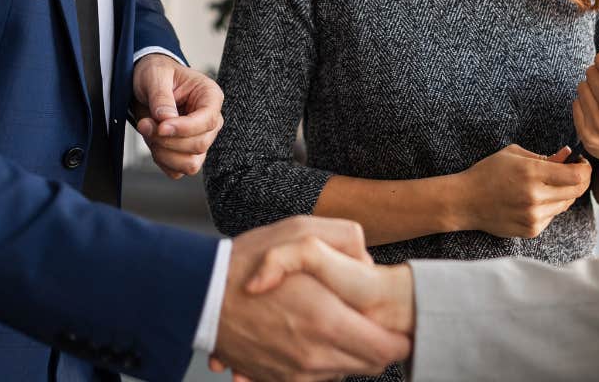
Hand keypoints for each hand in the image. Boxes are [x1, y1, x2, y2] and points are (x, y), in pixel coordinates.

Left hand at [131, 54, 223, 178]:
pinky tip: (152, 142)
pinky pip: (177, 171)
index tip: (161, 126)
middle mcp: (209, 121)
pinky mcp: (186, 154)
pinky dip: (161, 161)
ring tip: (148, 131)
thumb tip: (166, 120)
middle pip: (199, 145)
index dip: (184, 128)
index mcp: (210, 97)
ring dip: (164, 153)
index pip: (208, 121)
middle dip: (168, 140)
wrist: (146, 84)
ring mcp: (199, 139)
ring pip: (191, 164)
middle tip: (145, 123)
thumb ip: (161, 97)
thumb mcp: (155, 76)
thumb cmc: (156, 74)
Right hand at [209, 217, 410, 380]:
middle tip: (374, 323)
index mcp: (327, 321)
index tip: (400, 325)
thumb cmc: (248, 260)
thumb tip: (370, 263)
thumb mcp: (300, 231)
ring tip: (339, 325)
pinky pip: (318, 380)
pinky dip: (322, 363)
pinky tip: (312, 337)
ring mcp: (297, 372)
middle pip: (371, 365)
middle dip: (379, 346)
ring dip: (350, 354)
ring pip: (346, 373)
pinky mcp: (280, 380)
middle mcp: (315, 355)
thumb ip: (346, 240)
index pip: (388, 348)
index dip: (399, 337)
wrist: (199, 295)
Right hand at [453, 144, 591, 238]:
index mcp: (531, 173)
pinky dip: (550, 207)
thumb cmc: (488, 172)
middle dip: (579, 180)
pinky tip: (533, 199)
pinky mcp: (531, 230)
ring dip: (563, 193)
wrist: (465, 201)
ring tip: (546, 184)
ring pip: (565, 204)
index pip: (576, 176)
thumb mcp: (514, 155)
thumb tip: (568, 155)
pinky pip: (552, 216)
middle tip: (572, 171)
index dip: (585, 169)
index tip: (581, 163)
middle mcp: (535, 197)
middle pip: (576, 191)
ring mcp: (534, 217)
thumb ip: (544, 156)